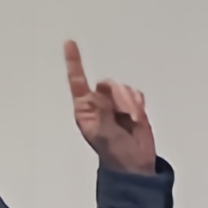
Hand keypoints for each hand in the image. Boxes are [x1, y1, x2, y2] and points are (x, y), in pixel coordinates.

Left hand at [65, 41, 158, 174]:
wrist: (134, 163)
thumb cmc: (112, 152)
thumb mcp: (101, 132)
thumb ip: (102, 109)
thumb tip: (104, 91)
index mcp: (85, 109)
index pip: (78, 81)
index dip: (74, 62)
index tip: (69, 44)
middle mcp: (99, 103)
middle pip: (107, 84)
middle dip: (118, 98)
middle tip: (123, 116)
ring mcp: (115, 104)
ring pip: (123, 88)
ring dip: (129, 103)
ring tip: (130, 121)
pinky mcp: (132, 105)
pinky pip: (136, 93)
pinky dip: (138, 105)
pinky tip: (137, 119)